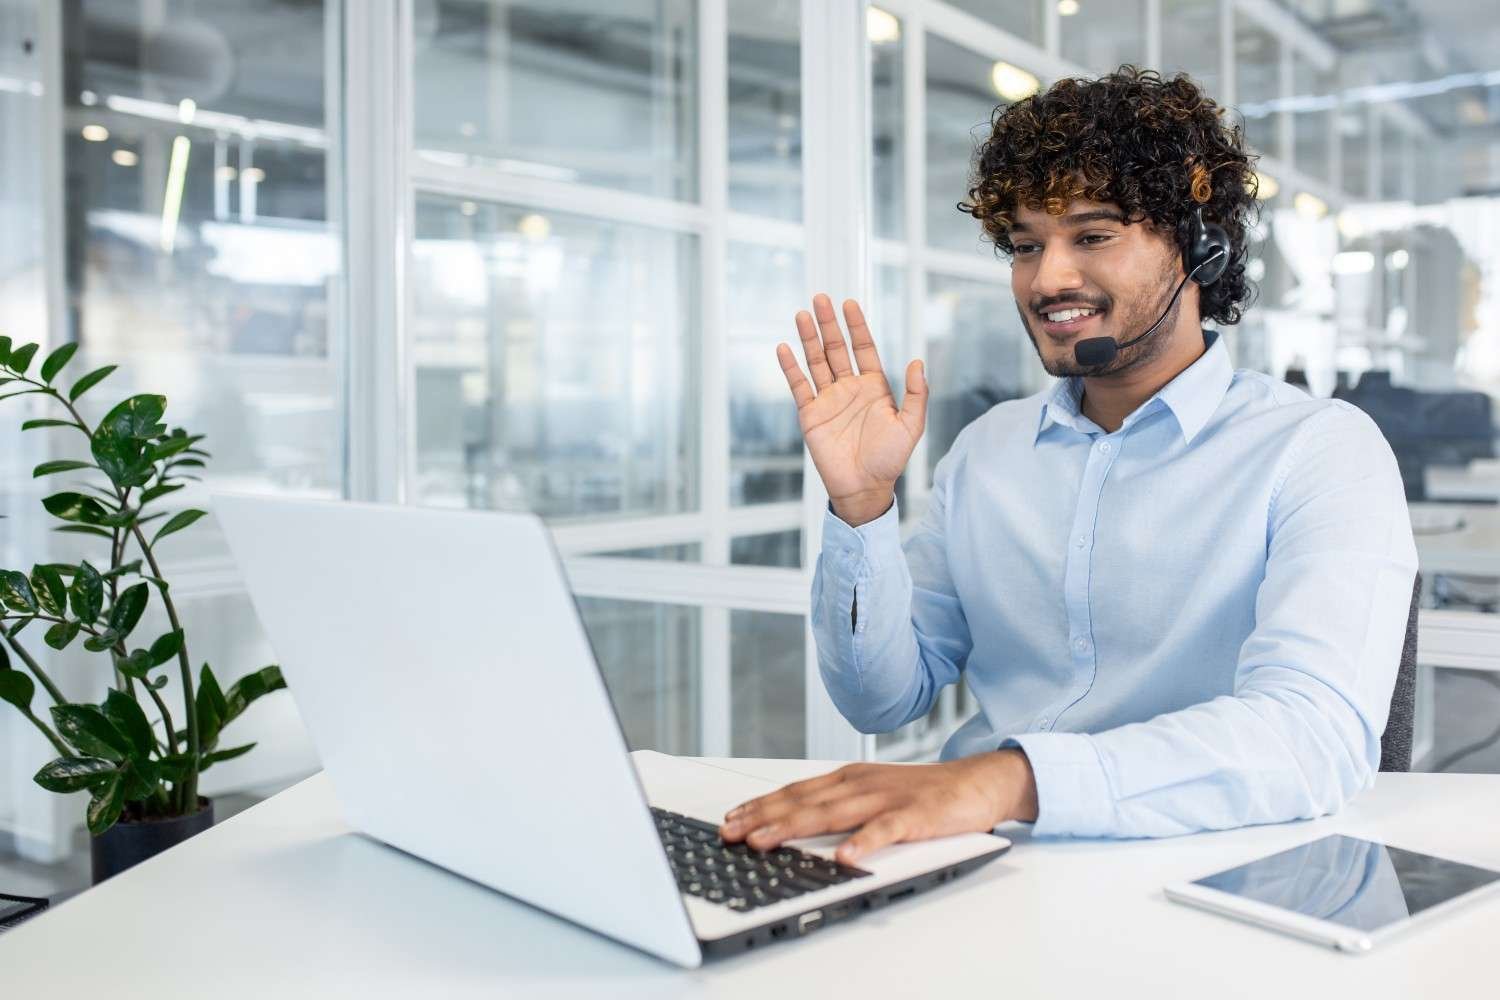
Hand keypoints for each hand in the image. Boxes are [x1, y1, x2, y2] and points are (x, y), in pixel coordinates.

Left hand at [718, 751, 1037, 865]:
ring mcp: (887, 798)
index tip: (730, 818)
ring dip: (793, 827)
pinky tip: (844, 857)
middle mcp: (861, 784)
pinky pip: (885, 830)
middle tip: (729, 833)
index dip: (760, 804)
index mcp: (848, 778)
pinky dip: (863, 842)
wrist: (979, 782)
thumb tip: (796, 824)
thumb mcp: (873, 793)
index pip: (795, 790)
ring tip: (764, 842)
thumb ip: (839, 806)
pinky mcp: (915, 815)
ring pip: (832, 813)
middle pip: (803, 801)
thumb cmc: (923, 793)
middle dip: (762, 817)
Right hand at [778, 293, 927, 526]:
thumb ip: (917, 394)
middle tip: (820, 299)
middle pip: (837, 348)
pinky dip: (791, 367)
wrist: (864, 487)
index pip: (863, 348)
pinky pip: (799, 386)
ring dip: (809, 338)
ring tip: (802, 314)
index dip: (856, 326)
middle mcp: (849, 388)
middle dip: (829, 324)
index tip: (849, 304)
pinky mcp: (810, 415)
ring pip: (816, 361)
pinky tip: (784, 348)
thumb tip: (918, 362)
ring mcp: (828, 400)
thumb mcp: (911, 426)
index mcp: (874, 387)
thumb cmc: (889, 459)